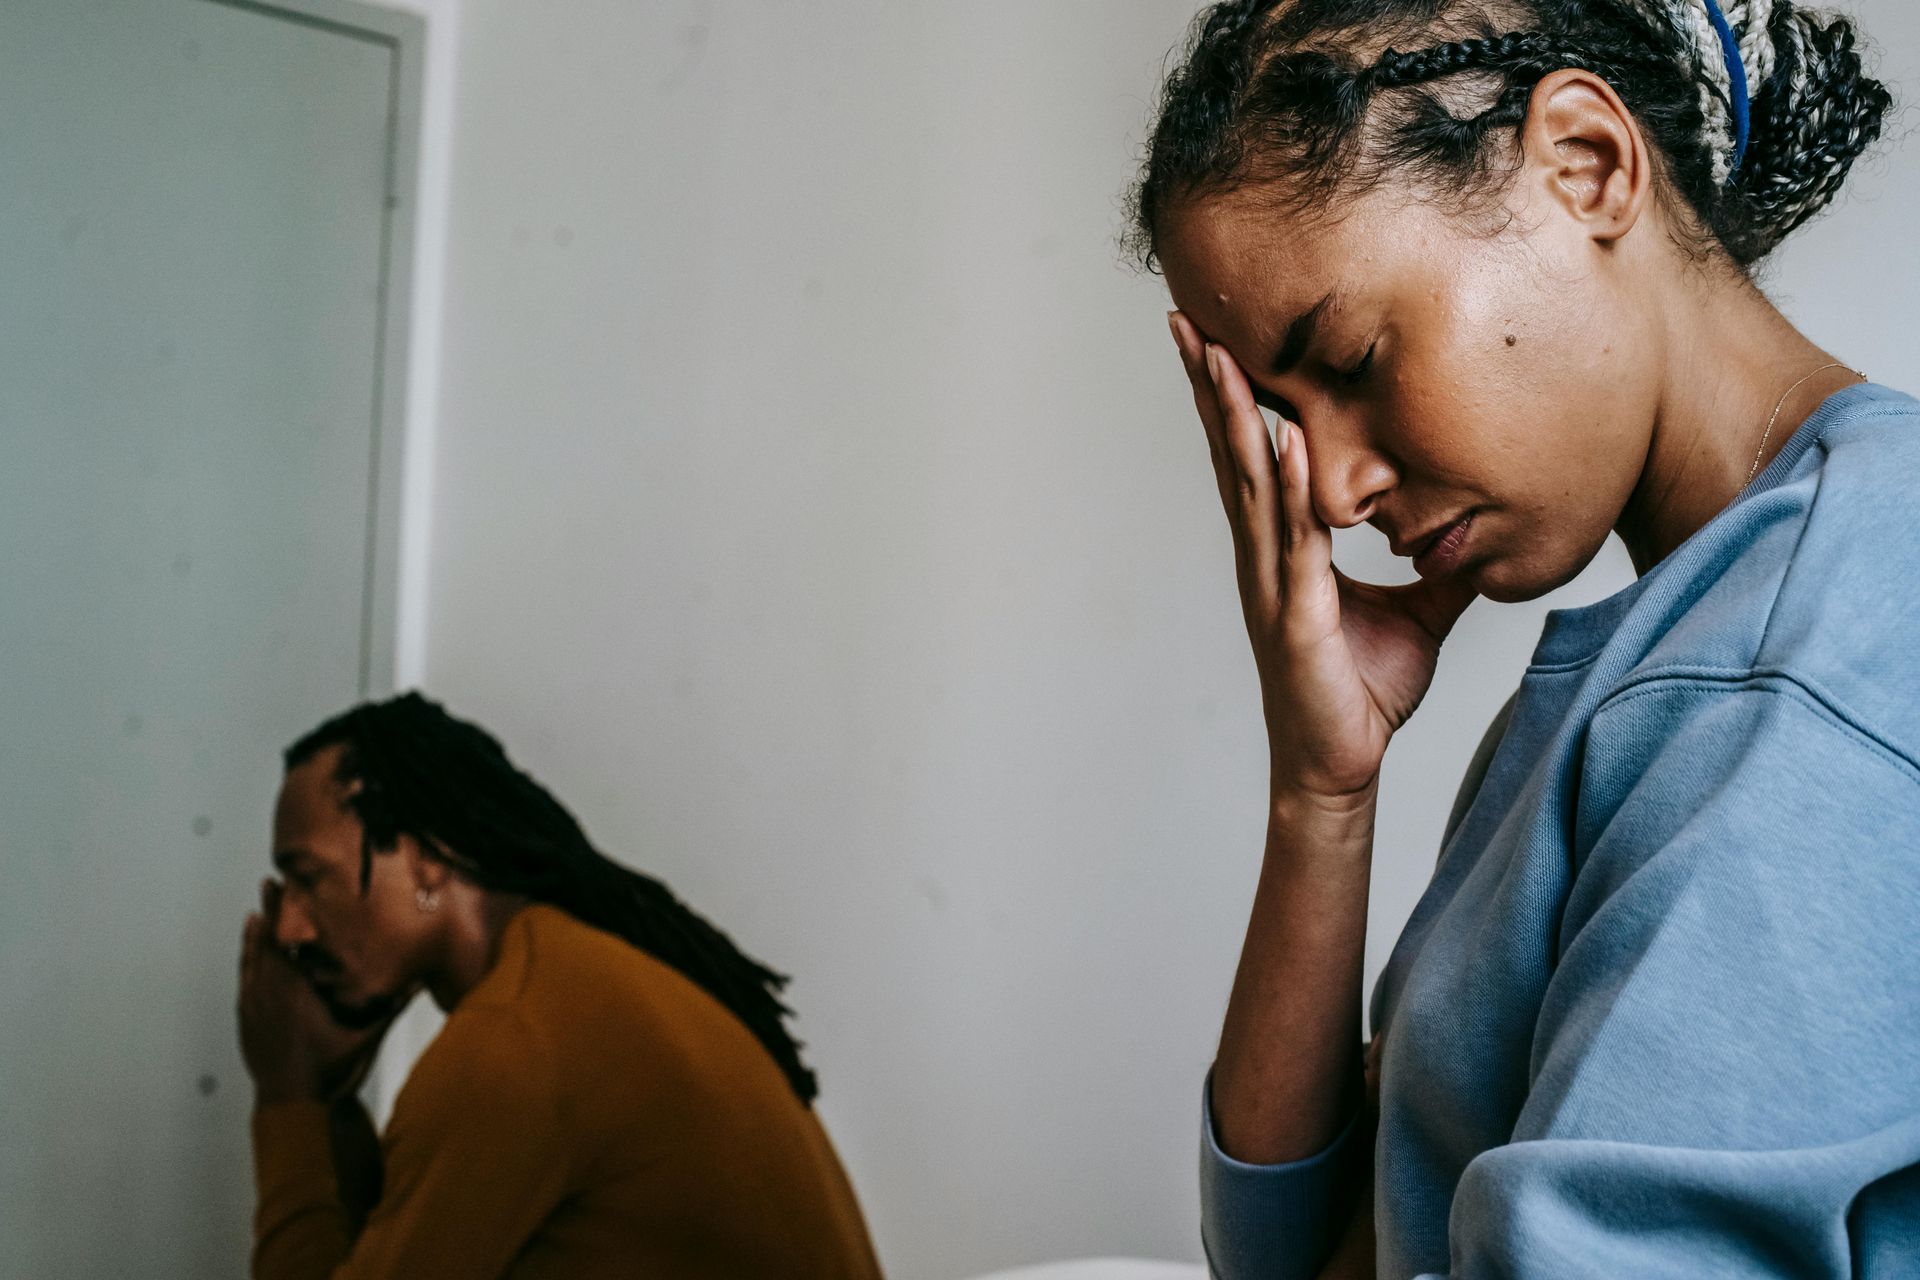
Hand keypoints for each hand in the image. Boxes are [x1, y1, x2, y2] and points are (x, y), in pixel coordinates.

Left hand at [237, 880, 395, 1105]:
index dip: (283, 910)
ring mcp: (255, 1006)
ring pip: (252, 960)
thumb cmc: (327, 1071)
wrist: (292, 1105)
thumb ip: (390, 1006)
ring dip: (254, 935)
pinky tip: (248, 955)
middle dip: (269, 912)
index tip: (280, 885)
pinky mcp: (247, 1020)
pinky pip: (244, 980)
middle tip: (268, 886)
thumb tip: (414, 982)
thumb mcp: (366, 1036)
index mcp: (297, 990)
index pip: (287, 938)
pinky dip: (246, 961)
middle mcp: (271, 992)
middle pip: (266, 941)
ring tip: (254, 914)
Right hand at [1169, 312, 1475, 800]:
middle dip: (1207, 385)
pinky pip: (1293, 539)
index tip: (1215, 338)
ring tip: (1216, 356)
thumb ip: (1437, 565)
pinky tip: (1288, 440)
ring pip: (1248, 484)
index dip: (1232, 399)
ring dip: (1231, 418)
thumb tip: (1480, 529)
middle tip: (1185, 319)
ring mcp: (1271, 583)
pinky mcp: (1294, 615)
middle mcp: (1264, 556)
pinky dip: (1291, 486)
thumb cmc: (1363, 692)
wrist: (1339, 768)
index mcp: (1283, 549)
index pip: (1254, 457)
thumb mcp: (1419, 614)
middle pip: (1230, 453)